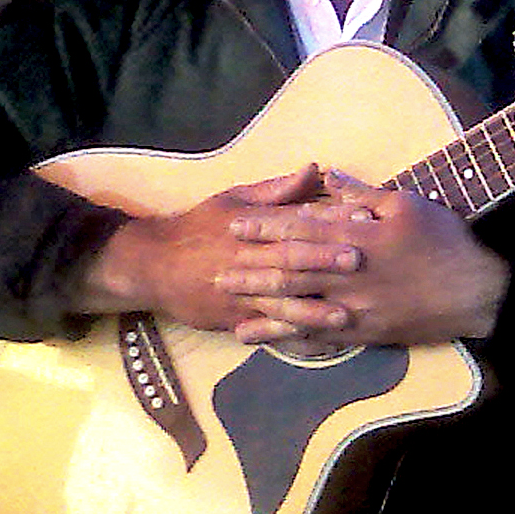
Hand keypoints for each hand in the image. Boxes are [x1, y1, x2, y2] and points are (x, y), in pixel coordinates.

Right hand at [75, 166, 360, 334]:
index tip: (361, 218)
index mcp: (250, 226)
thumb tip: (315, 168)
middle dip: (323, 261)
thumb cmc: (199, 227)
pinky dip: (289, 337)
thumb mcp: (233, 199)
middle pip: (288, 260)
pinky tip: (315, 344)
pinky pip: (265, 329)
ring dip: (312, 310)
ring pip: (279, 302)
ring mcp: (240, 292)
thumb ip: (276, 189)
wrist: (153, 264)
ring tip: (344, 315)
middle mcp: (246, 258)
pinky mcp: (233, 317)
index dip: (327, 221)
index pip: (293, 221)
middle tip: (359, 261)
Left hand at [218, 169, 508, 346]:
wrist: (478, 291)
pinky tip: (263, 338)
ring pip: (298, 306)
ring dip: (260, 305)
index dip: (265, 226)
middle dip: (251, 268)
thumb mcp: (407, 203)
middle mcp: (349, 274)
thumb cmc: (445, 240)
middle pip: (290, 270)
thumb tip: (326, 175)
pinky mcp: (364, 332)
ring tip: (228, 305)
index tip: (235, 224)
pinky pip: (317, 337)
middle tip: (216, 269)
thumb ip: (361, 192)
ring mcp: (355, 307)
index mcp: (358, 236)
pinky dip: (287, 337)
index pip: (301, 228)